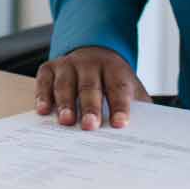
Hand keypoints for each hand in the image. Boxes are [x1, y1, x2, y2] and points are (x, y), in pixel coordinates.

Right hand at [34, 46, 149, 129]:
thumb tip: (147, 134)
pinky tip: (44, 110)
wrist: (95, 55)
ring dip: (65, 103)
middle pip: (90, 86)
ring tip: (66, 121)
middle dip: (90, 107)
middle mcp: (90, 63)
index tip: (120, 124)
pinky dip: (43, 95)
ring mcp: (68, 64)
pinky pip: (44, 80)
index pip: (118, 87)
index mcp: (114, 68)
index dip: (119, 106)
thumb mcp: (131, 88)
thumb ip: (138, 107)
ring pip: (66, 83)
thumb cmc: (113, 81)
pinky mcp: (50, 67)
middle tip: (90, 126)